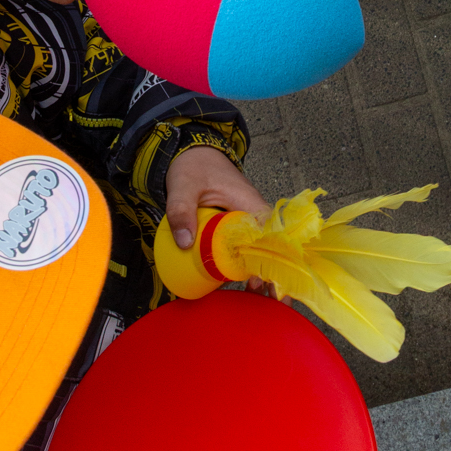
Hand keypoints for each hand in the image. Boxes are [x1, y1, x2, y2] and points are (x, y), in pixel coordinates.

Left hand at [165, 145, 271, 289]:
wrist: (194, 153)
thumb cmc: (194, 167)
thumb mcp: (183, 185)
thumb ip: (181, 211)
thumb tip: (184, 243)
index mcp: (249, 203)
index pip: (266, 235)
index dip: (266, 259)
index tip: (257, 281)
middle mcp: (254, 213)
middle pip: (267, 247)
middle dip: (269, 272)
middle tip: (263, 297)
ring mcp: (247, 221)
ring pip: (257, 249)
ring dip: (259, 271)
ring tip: (256, 297)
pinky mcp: (237, 226)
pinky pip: (244, 247)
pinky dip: (243, 264)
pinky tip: (238, 283)